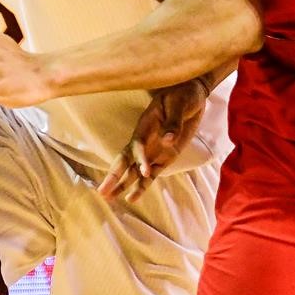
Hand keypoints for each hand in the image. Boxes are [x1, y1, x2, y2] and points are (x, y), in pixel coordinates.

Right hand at [101, 77, 209, 204]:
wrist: (192, 94)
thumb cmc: (182, 95)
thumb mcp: (178, 104)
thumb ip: (173, 122)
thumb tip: (168, 140)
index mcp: (145, 126)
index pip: (137, 145)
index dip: (139, 158)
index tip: (145, 171)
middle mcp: (145, 141)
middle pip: (125, 161)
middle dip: (114, 176)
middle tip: (102, 192)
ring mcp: (154, 150)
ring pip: (134, 171)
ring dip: (124, 185)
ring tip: (112, 199)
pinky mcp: (165, 157)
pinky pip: (152, 175)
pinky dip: (143, 185)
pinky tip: (133, 197)